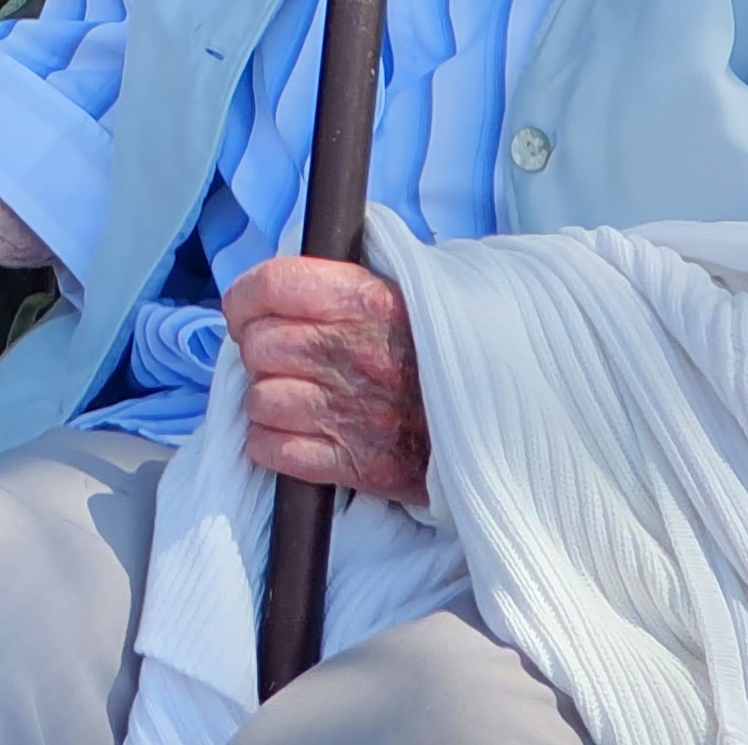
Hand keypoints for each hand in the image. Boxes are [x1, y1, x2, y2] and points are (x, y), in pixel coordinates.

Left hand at [223, 256, 429, 504]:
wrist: (502, 420)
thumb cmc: (440, 352)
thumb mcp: (407, 293)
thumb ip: (342, 282)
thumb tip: (276, 283)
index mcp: (369, 300)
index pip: (272, 285)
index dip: (244, 299)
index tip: (245, 312)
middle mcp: (357, 353)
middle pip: (259, 345)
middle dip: (259, 352)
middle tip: (279, 358)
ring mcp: (357, 412)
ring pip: (260, 399)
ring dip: (267, 400)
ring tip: (296, 396)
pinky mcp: (359, 465)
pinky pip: (274, 450)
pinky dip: (271, 444)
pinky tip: (293, 434)